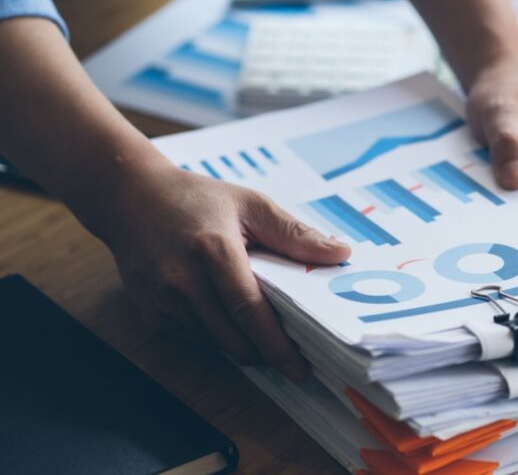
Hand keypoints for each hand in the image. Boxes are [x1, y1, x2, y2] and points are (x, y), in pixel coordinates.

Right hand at [89, 163, 349, 381]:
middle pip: (235, 339)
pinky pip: (196, 338)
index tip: (300, 367)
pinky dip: (219, 333)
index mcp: (213, 252)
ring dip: (243, 342)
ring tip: (262, 323)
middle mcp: (183, 282)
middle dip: (267, 351)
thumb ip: (295, 234)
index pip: (251, 311)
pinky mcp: (151, 315)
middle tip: (294, 350)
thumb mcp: (251, 204)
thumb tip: (340, 254)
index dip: (278, 345)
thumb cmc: (195, 198)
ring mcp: (163, 302)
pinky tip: (226, 310)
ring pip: (217, 344)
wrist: (128, 198)